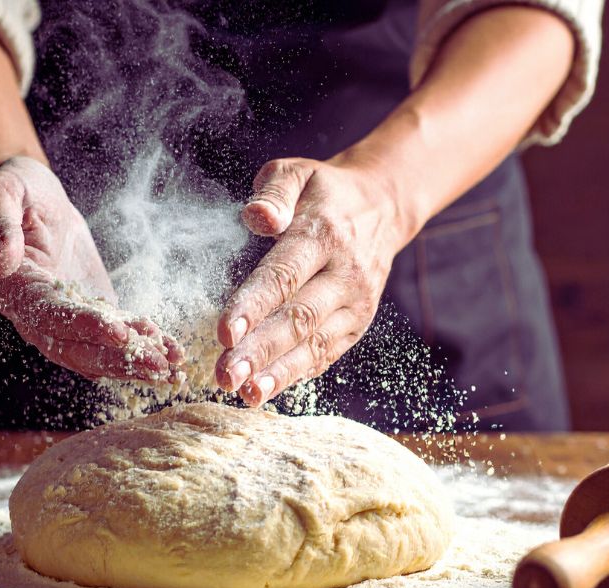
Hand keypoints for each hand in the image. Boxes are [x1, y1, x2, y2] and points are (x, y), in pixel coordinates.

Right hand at [0, 156, 183, 380]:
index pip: (50, 316)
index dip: (85, 326)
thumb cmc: (13, 190)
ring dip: (133, 362)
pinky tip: (171, 353)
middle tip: (156, 366)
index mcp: (14, 289)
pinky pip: (114, 335)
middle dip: (117, 359)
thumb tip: (0, 264)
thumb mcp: (1, 195)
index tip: (119, 332)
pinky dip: (142, 345)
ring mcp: (64, 317)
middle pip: (75, 347)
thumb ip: (0, 227)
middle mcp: (35, 315)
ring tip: (170, 368)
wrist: (32, 195)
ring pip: (96, 351)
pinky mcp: (89, 310)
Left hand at [214, 156, 410, 404]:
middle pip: (300, 318)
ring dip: (279, 372)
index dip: (253, 305)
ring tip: (245, 394)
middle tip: (226, 375)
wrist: (384, 205)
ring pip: (316, 344)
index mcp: (324, 234)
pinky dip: (299, 374)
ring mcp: (356, 302)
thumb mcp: (298, 172)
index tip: (224, 332)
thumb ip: (274, 191)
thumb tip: (256, 217)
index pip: (284, 275)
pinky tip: (269, 389)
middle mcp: (345, 273)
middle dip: (261, 350)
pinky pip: (328, 353)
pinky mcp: (358, 322)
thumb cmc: (325, 192)